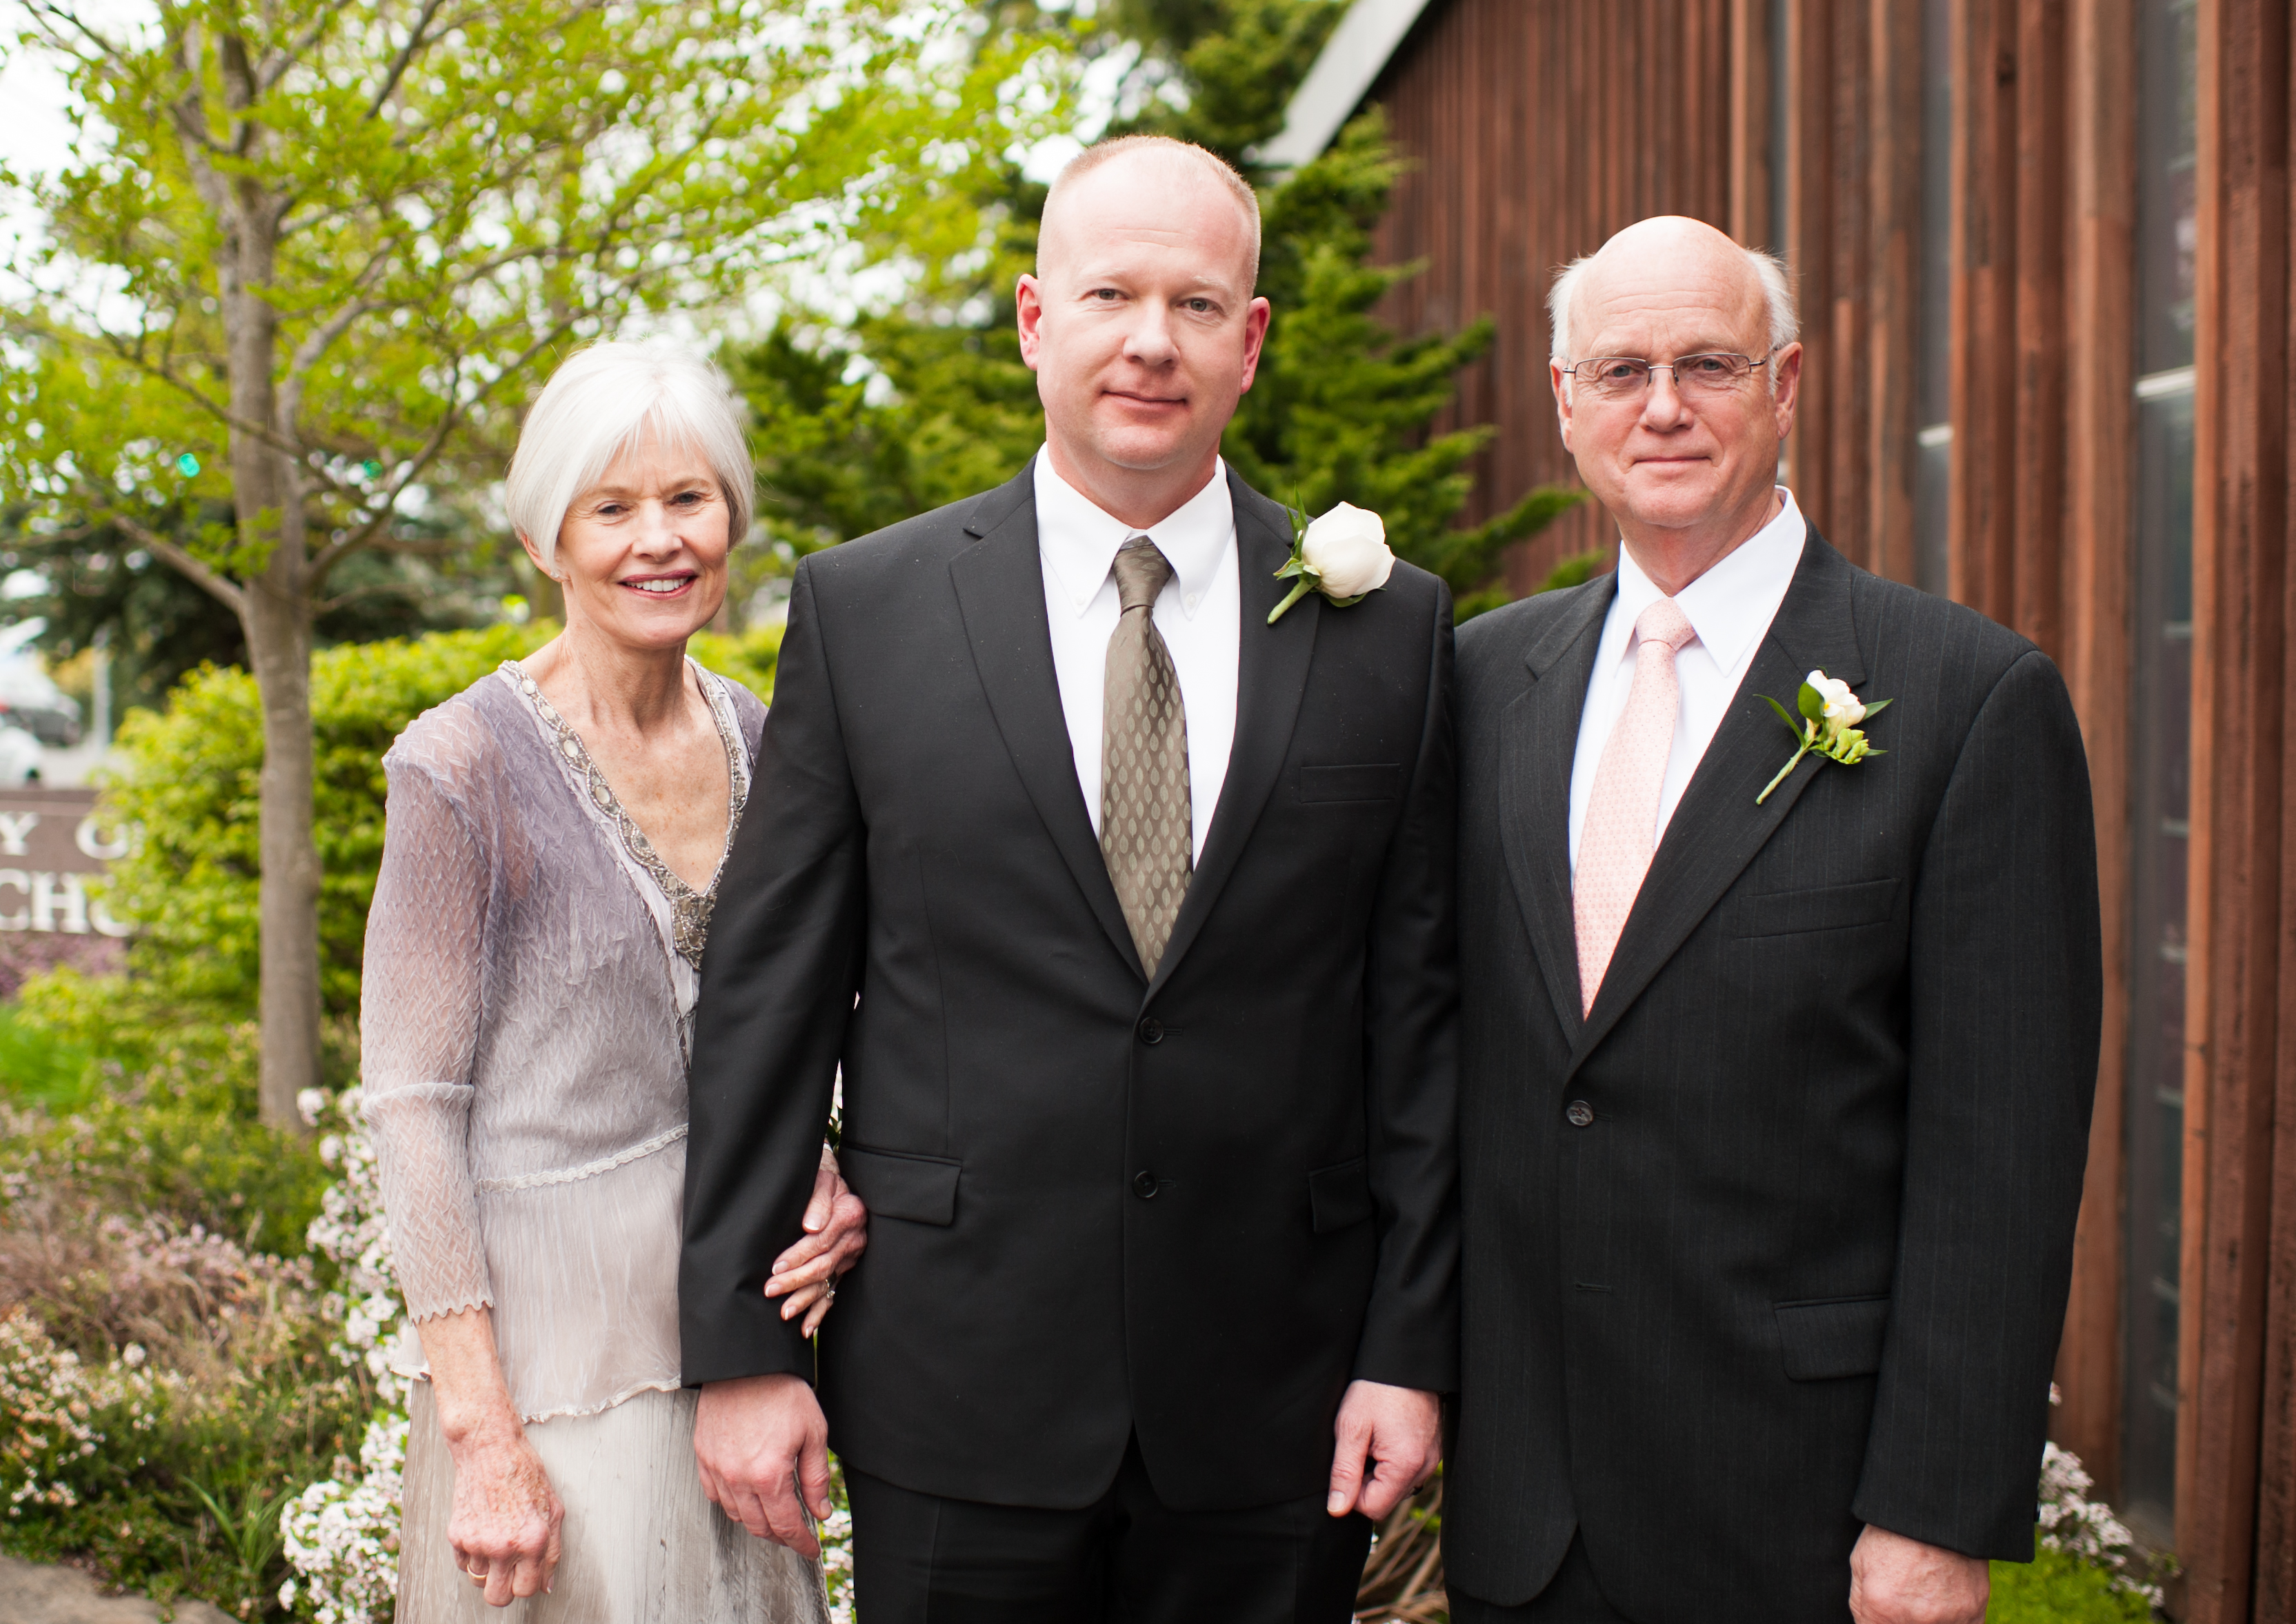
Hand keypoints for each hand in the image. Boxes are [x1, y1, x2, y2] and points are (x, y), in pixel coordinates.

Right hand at [444, 1420, 563, 1606]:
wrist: (490, 1451)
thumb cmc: (525, 1474)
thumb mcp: (553, 1509)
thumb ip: (552, 1551)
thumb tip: (546, 1585)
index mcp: (532, 1541)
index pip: (527, 1590)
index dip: (527, 1584)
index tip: (526, 1574)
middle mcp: (503, 1546)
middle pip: (497, 1597)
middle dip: (504, 1588)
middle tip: (508, 1571)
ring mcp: (477, 1543)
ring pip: (478, 1580)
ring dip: (488, 1568)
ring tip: (497, 1540)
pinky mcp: (456, 1536)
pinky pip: (463, 1563)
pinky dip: (472, 1555)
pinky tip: (483, 1531)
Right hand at [694, 1373, 832, 1556]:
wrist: (746, 1363)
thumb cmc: (782, 1392)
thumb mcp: (813, 1433)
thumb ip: (816, 1478)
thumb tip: (820, 1511)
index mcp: (769, 1475)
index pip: (786, 1525)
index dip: (801, 1543)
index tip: (811, 1549)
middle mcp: (739, 1478)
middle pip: (759, 1526)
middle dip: (781, 1536)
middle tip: (795, 1534)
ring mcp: (717, 1468)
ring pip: (736, 1514)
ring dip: (757, 1521)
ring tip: (774, 1516)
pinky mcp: (703, 1456)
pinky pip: (715, 1495)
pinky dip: (732, 1503)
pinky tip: (746, 1498)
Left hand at [765, 1145, 869, 1335]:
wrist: (841, 1188)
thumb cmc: (824, 1181)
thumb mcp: (822, 1180)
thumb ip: (817, 1199)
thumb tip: (811, 1225)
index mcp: (849, 1214)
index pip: (821, 1241)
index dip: (798, 1256)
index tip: (776, 1267)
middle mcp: (854, 1238)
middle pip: (823, 1265)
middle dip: (796, 1280)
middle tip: (770, 1290)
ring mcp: (852, 1256)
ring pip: (828, 1282)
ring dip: (805, 1300)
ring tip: (784, 1313)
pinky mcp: (846, 1268)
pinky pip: (834, 1293)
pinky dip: (820, 1312)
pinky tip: (806, 1328)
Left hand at [1325, 1380, 1441, 1520]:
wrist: (1404, 1360)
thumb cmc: (1376, 1389)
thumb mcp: (1351, 1428)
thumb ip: (1344, 1472)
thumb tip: (1337, 1508)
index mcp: (1406, 1465)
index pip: (1373, 1508)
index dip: (1352, 1492)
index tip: (1347, 1462)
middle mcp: (1425, 1467)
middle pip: (1386, 1498)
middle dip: (1366, 1480)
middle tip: (1360, 1445)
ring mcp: (1432, 1459)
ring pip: (1396, 1485)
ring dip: (1379, 1470)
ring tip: (1373, 1438)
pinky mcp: (1432, 1450)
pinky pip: (1408, 1470)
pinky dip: (1392, 1460)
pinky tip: (1385, 1435)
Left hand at [1849, 1524, 1989, 1623]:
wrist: (1934, 1509)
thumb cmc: (1893, 1531)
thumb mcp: (1861, 1561)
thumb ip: (1861, 1604)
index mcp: (1881, 1607)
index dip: (1880, 1621)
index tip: (1887, 1611)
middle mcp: (1914, 1620)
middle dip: (1903, 1618)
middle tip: (1908, 1597)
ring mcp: (1947, 1618)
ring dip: (1930, 1619)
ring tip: (1925, 1595)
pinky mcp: (1974, 1611)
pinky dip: (1954, 1620)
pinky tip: (1945, 1603)